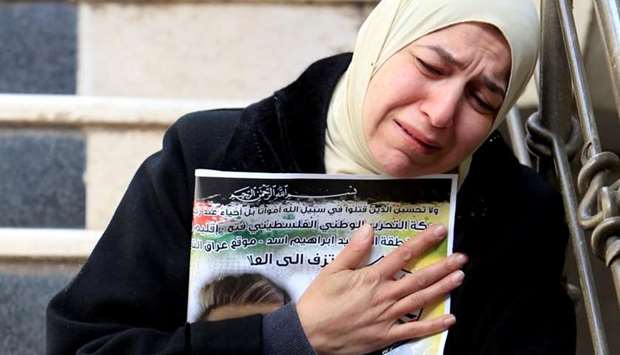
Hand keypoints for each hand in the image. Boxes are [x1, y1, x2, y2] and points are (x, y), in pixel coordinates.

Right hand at [296, 224, 465, 354]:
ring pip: (420, 300)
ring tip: (460, 277)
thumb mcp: (332, 270)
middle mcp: (384, 296)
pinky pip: (414, 331)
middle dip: (442, 266)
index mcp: (372, 277)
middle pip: (419, 278)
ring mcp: (387, 317)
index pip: (403, 255)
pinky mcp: (386, 336)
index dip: (423, 242)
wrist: (309, 333)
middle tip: (461, 257)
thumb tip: (368, 228)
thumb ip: (354, 250)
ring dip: (442, 289)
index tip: (439, 232)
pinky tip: (450, 318)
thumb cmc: (319, 301)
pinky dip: (433, 326)